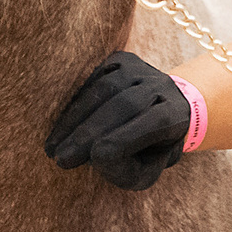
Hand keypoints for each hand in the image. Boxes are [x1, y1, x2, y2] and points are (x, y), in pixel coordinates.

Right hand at [45, 51, 191, 190]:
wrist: (157, 109)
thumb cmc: (149, 149)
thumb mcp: (146, 171)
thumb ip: (129, 172)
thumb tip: (99, 155)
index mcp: (177, 114)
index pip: (156, 122)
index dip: (127, 138)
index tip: (96, 157)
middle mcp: (162, 85)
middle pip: (126, 104)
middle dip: (90, 132)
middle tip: (62, 159)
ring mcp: (141, 68)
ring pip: (105, 88)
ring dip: (74, 119)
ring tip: (54, 147)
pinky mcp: (121, 59)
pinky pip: (93, 79)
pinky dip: (73, 104)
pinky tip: (61, 128)